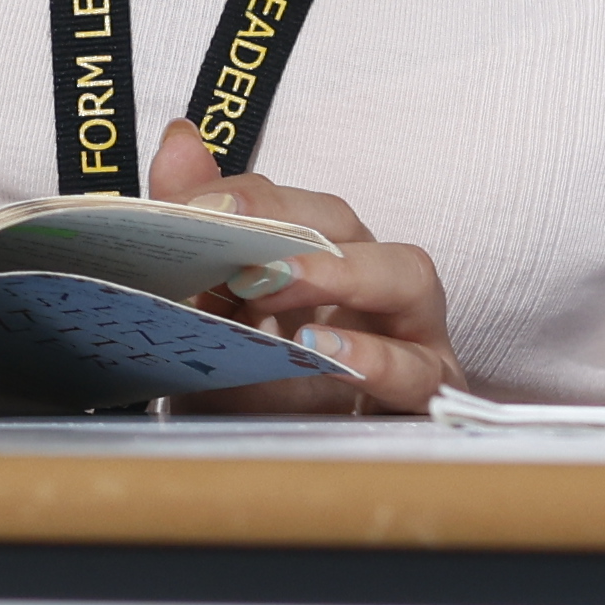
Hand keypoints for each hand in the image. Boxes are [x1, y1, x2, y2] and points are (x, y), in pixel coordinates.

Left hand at [145, 150, 448, 408]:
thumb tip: (179, 137)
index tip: (195, 208)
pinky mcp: (425, 397)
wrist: (265, 467)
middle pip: (353, 229)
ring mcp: (412, 337)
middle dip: (293, 228)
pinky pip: (418, 371)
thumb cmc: (253, 383)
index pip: (300, 204)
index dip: (255, 199)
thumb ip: (197, 222)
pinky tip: (326, 356)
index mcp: (328, 257)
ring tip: (277, 285)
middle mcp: (374, 286)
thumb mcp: (210, 310)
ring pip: (408, 278)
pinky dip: (375, 360)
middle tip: (232, 249)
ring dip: (341, 274)